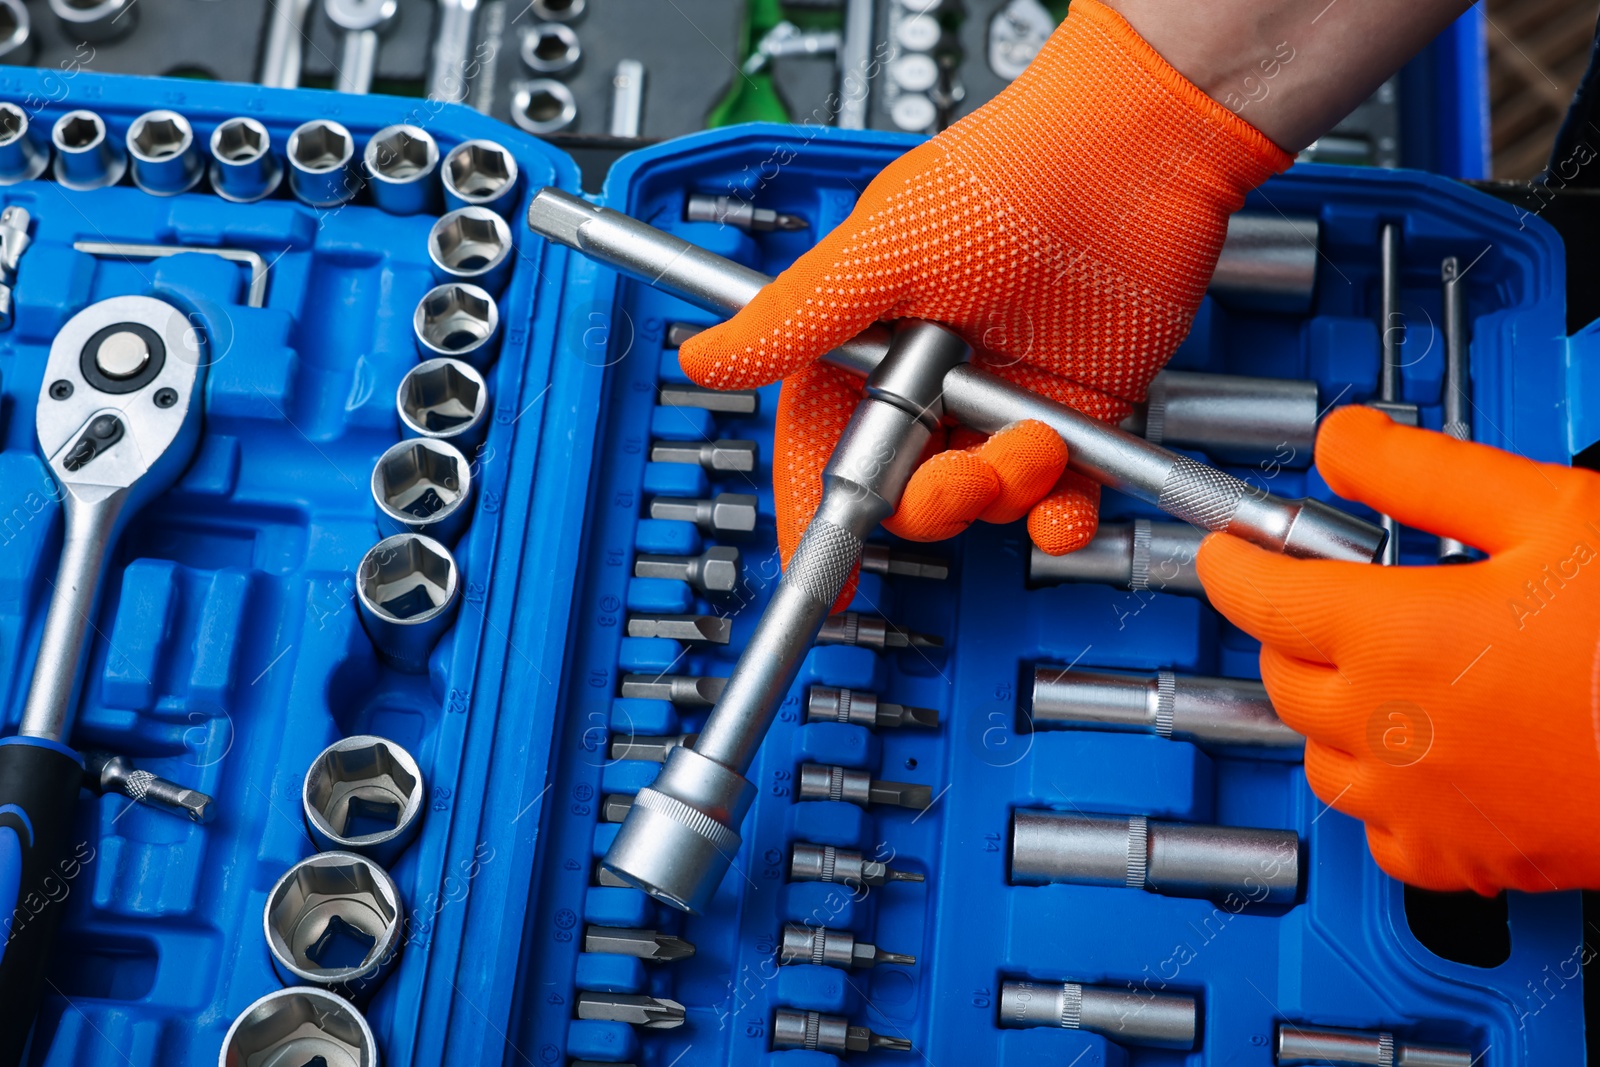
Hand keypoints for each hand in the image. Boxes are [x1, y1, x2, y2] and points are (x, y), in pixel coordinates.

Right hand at [680, 0, 1288, 581]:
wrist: (1137, 157)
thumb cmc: (1008, 177)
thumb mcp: (879, 251)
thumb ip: (794, 321)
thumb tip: (703, 360)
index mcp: (869, 345)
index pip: (824, 445)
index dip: (815, 510)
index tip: (820, 574)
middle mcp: (932, 381)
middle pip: (904, 487)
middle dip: (931, 500)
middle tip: (960, 476)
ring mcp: (1002, 402)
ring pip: (980, 501)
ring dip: (1003, 492)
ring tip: (1035, 441)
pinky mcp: (1073, 417)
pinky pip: (1057, 501)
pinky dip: (1060, 518)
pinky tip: (1062, 510)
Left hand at [1197, 405, 1599, 893]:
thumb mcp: (1549, 511)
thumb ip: (1425, 470)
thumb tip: (1344, 442)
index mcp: (1395, 636)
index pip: (1260, 595)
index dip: (1231, 562)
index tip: (1226, 548)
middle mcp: (1387, 729)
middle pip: (1281, 671)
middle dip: (1289, 625)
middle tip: (1334, 593)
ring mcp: (1420, 804)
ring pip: (1317, 754)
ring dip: (1326, 709)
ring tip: (1386, 670)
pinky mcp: (1463, 861)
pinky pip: (1379, 833)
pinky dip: (1381, 794)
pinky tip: (1421, 759)